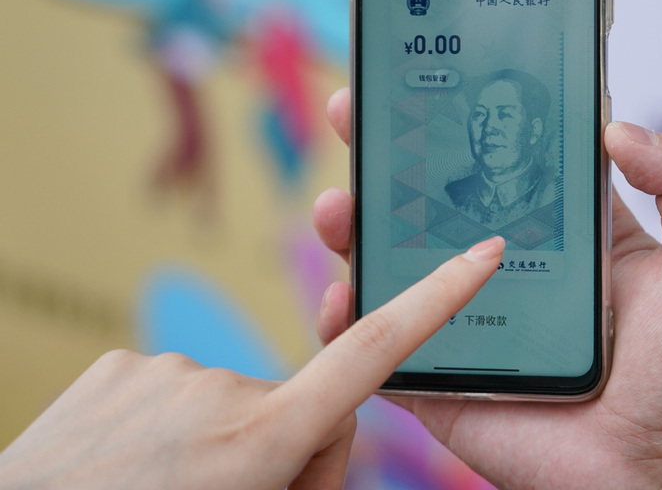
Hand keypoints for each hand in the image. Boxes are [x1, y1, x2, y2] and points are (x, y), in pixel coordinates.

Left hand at [0, 235, 505, 489]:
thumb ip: (312, 466)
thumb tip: (326, 421)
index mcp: (263, 437)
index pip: (374, 352)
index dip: (437, 299)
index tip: (483, 252)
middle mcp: (223, 389)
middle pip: (298, 403)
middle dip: (285, 443)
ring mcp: (167, 369)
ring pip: (233, 399)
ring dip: (219, 440)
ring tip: (167, 488)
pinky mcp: (121, 363)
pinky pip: (178, 388)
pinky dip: (169, 424)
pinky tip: (134, 462)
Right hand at [315, 88, 661, 489]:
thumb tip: (619, 127)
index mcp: (565, 230)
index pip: (502, 157)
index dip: (461, 116)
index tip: (425, 73)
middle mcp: (510, 267)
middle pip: (433, 201)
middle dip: (387, 157)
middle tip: (351, 113)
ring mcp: (473, 322)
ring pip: (397, 266)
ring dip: (355, 228)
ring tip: (339, 202)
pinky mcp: (448, 381)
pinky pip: (387, 345)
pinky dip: (352, 319)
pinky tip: (340, 291)